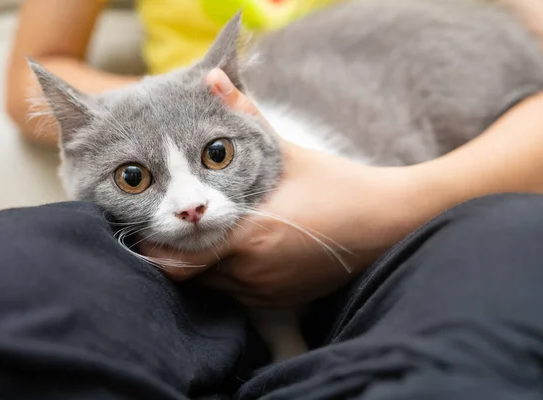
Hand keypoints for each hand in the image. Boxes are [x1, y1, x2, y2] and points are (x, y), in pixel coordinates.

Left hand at [141, 69, 424, 306]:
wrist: (389, 222)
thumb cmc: (340, 187)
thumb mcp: (290, 153)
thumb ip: (246, 116)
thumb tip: (213, 78)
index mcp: (250, 240)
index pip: (179, 261)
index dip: (159, 248)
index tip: (153, 227)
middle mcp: (253, 275)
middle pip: (191, 276)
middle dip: (181, 253)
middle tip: (180, 226)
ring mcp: (268, 292)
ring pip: (215, 287)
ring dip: (205, 266)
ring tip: (210, 235)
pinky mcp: (282, 300)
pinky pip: (240, 295)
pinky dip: (231, 276)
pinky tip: (243, 250)